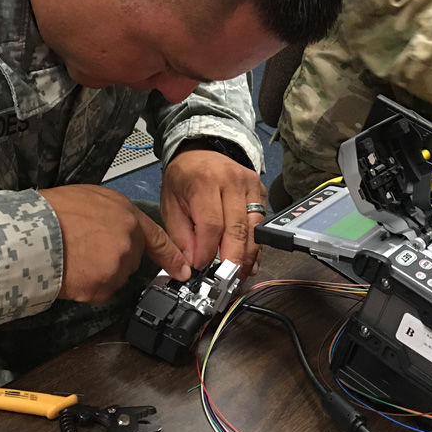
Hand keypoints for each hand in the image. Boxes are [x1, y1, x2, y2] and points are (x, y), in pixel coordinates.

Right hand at [41, 185, 190, 303]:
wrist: (32, 232)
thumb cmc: (53, 211)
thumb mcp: (90, 197)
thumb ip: (113, 214)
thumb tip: (114, 226)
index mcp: (127, 215)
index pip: (157, 238)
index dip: (171, 256)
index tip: (183, 270)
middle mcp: (129, 240)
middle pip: (131, 260)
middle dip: (113, 259)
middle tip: (85, 250)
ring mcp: (117, 265)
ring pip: (114, 277)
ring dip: (99, 274)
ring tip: (74, 258)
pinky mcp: (103, 286)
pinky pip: (99, 292)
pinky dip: (86, 288)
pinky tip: (72, 272)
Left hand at [161, 149, 266, 275]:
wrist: (200, 151)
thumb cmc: (184, 178)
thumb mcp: (171, 203)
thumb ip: (180, 235)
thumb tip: (192, 263)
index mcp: (205, 180)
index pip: (211, 224)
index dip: (207, 251)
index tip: (201, 269)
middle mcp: (232, 180)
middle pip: (237, 228)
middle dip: (232, 259)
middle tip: (226, 281)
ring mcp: (250, 185)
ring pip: (254, 228)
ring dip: (248, 256)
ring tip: (239, 275)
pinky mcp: (261, 191)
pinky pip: (261, 224)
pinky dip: (256, 245)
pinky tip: (250, 261)